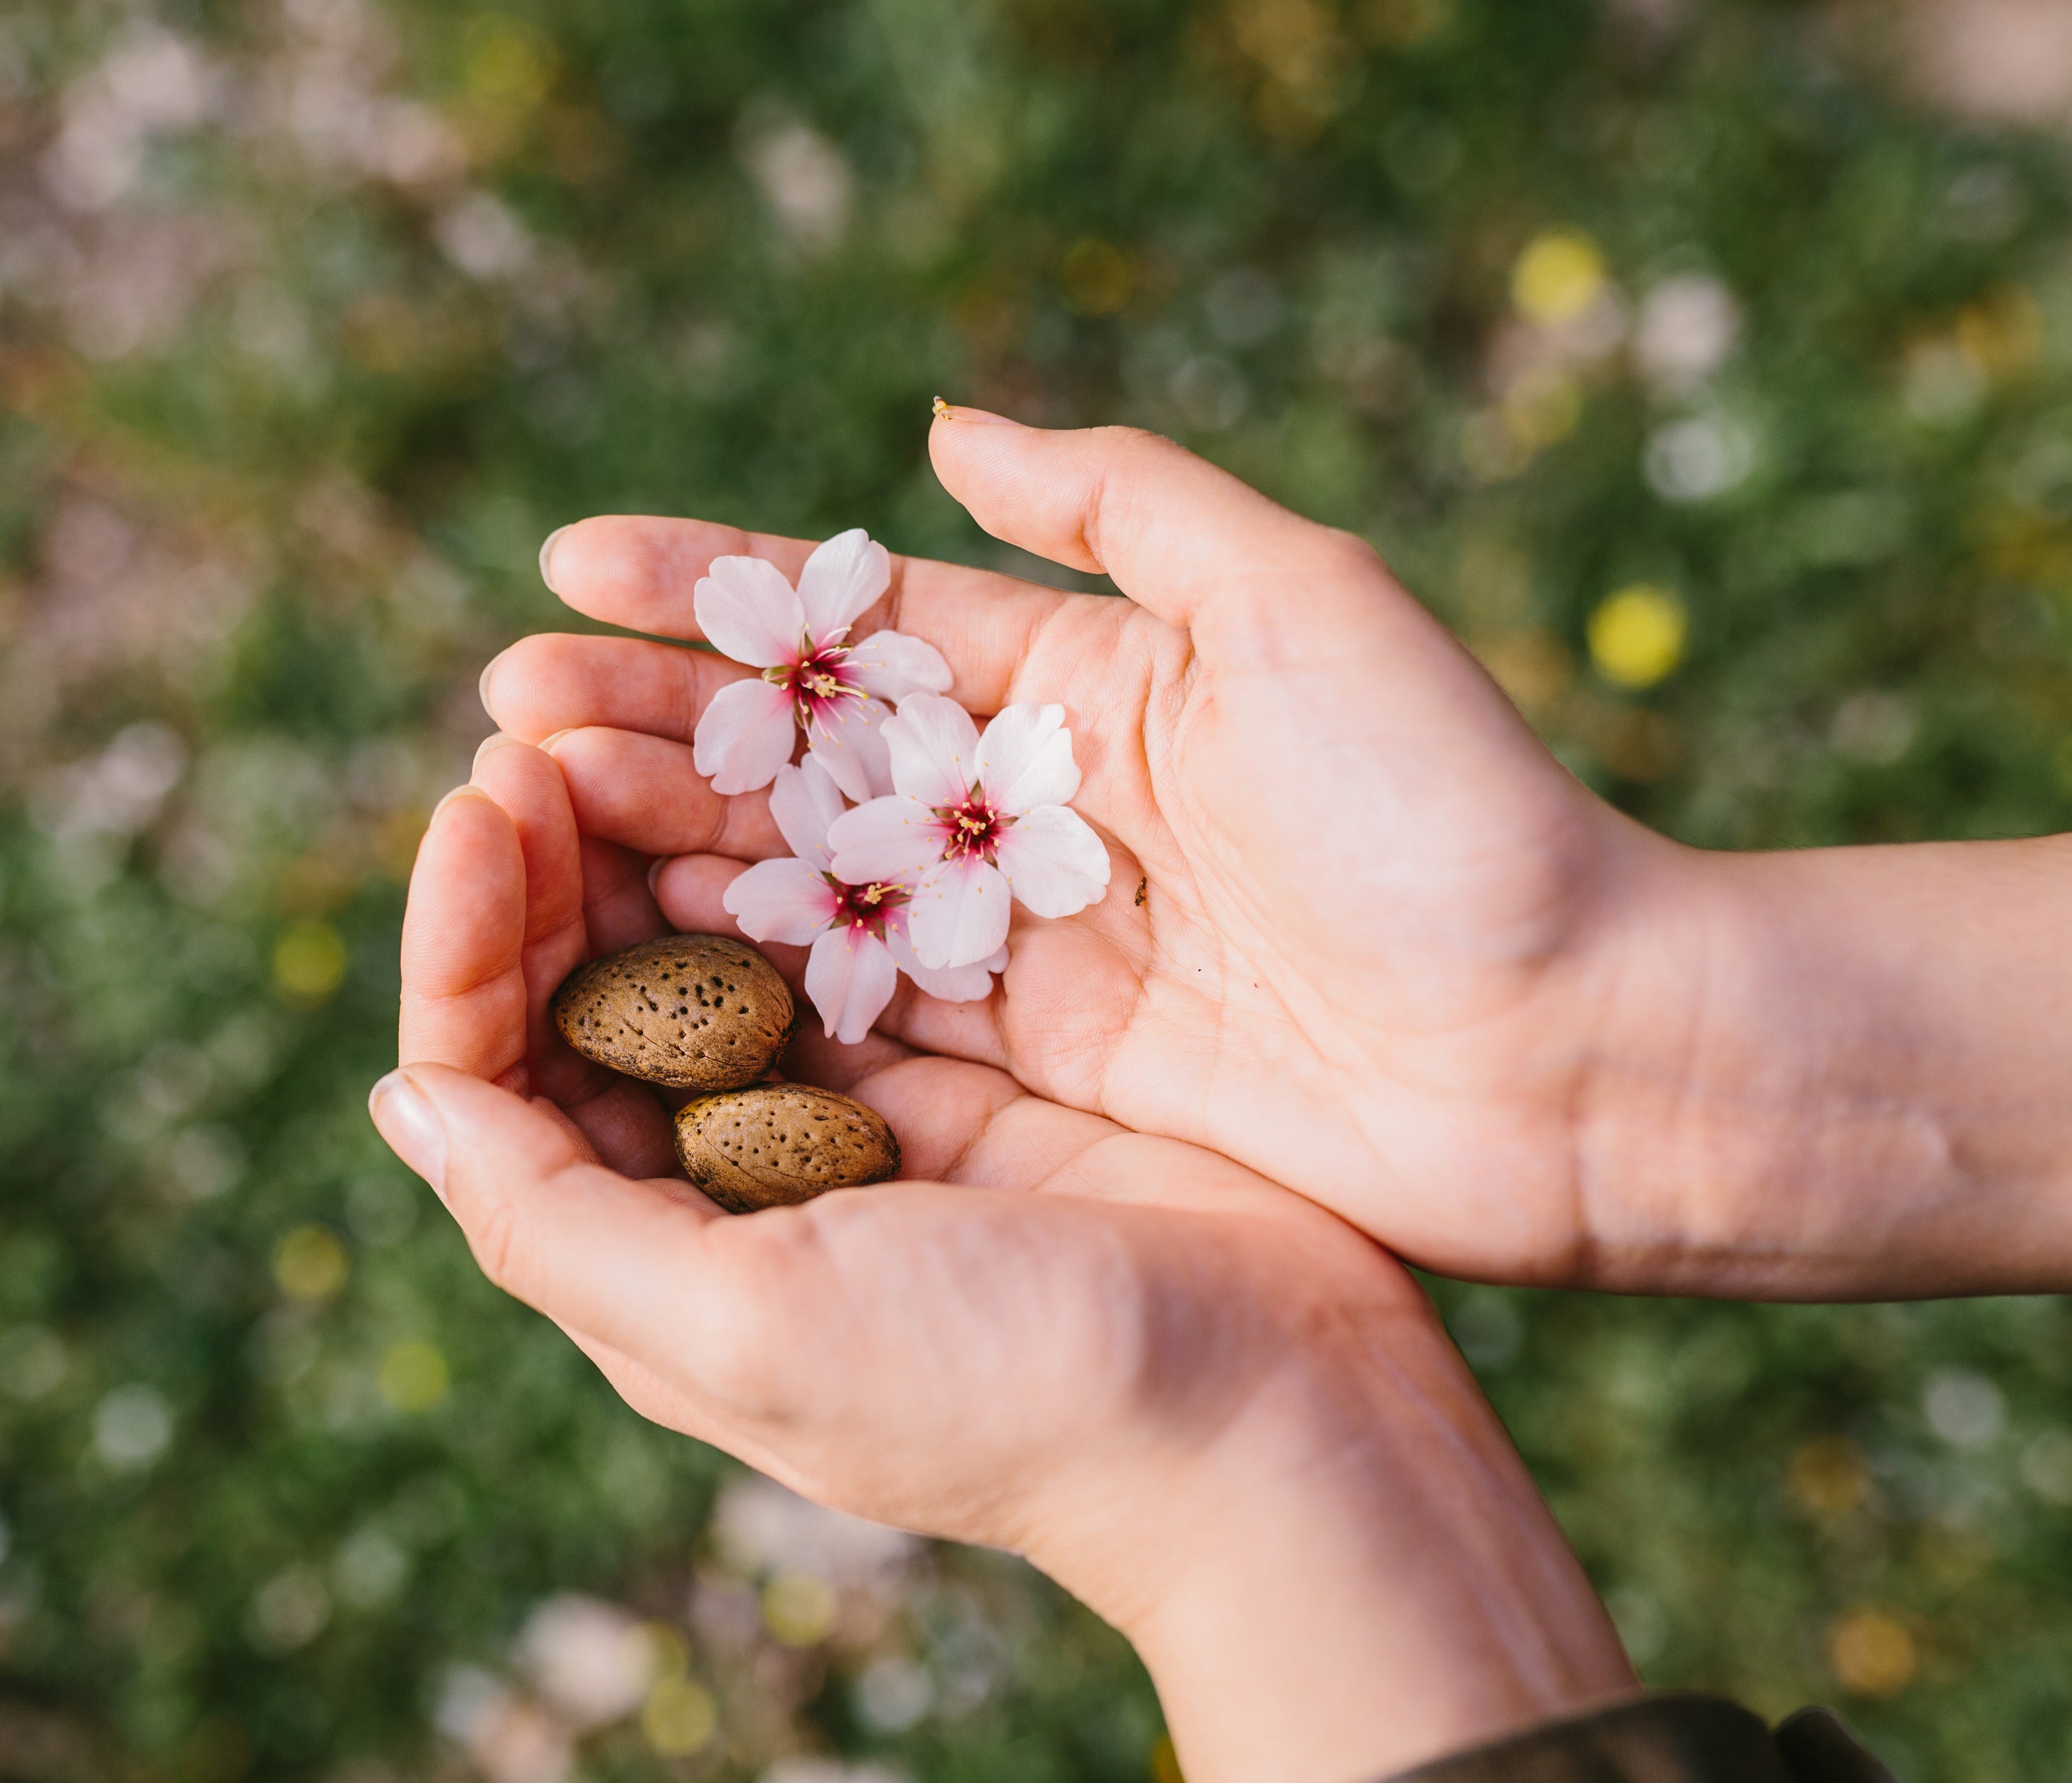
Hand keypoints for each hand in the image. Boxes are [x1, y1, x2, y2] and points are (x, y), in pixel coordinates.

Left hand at [376, 734, 1634, 1782]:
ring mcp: (851, 1119)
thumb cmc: (1004, 1387)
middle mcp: (730, 1188)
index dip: (462, 944)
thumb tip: (405, 1100)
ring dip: (649, 835)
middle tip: (538, 727)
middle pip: (584, 999)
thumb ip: (559, 1221)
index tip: (479, 805)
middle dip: (544, 866)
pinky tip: (769, 765)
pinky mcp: (965, 1065)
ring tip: (617, 719)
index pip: (495, 1081)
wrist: (1275, 1416)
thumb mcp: (746, 1329)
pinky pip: (843, 930)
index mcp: (653, 1260)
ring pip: (704, 947)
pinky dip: (789, 849)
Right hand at [492, 411, 2071, 1295]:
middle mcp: (1033, 804)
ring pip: (802, 885)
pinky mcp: (1041, 1066)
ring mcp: (1027, 941)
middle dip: (646, 727)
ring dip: (663, 851)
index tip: (566, 568)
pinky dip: (747, 988)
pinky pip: (862, 1015)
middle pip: (797, 757)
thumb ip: (1125, 507)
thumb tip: (949, 428)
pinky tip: (629, 963)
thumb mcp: (1301, 602)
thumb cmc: (1452, 812)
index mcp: (1085, 680)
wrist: (1571, 1055)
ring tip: (523, 821)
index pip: (854, 623)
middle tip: (501, 719)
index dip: (709, 591)